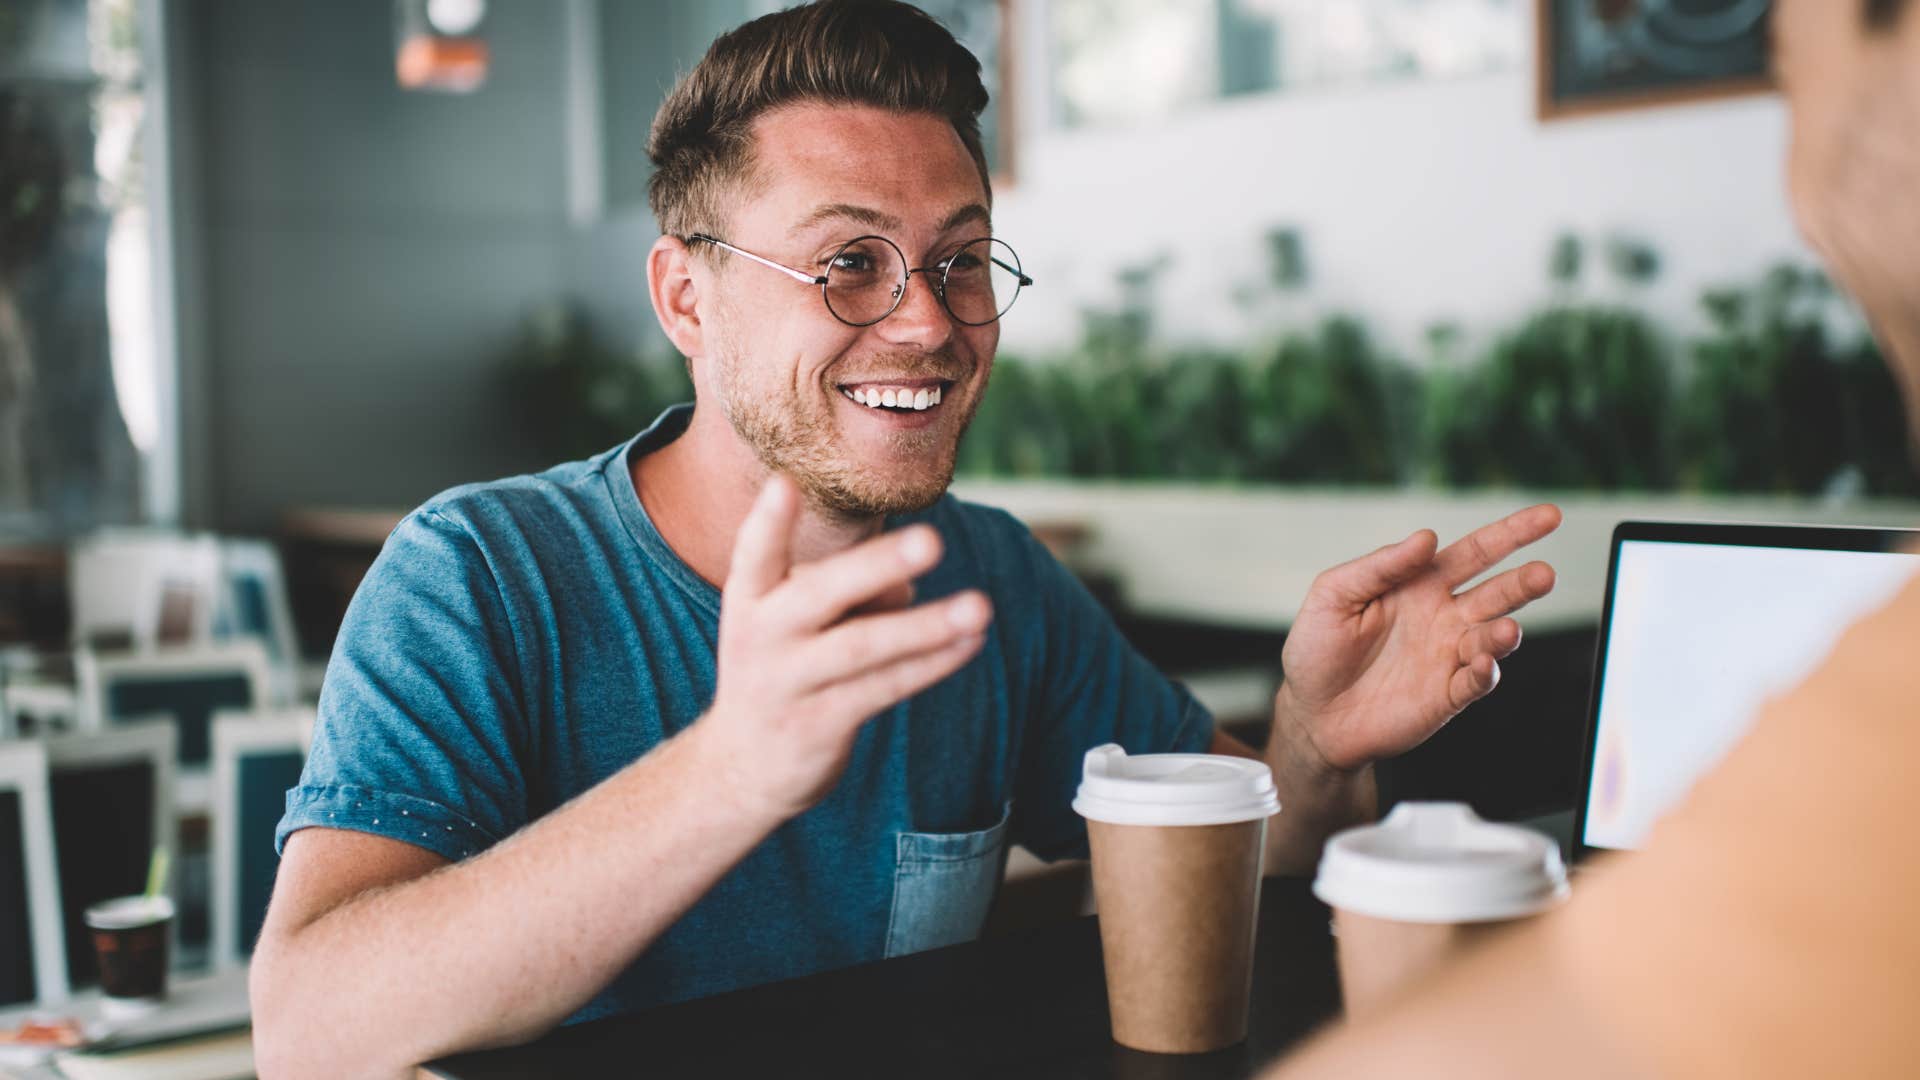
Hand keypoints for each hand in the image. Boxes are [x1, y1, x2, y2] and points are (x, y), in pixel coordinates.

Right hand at [698, 475, 991, 821]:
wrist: (741, 766)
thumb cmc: (785, 666)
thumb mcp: (800, 621)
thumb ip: (849, 592)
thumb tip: (906, 586)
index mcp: (749, 596)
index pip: (755, 551)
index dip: (769, 520)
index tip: (785, 482)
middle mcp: (761, 635)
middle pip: (820, 594)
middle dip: (876, 566)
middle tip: (931, 540)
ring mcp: (787, 683)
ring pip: (862, 647)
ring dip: (925, 627)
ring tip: (979, 607)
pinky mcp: (817, 725)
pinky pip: (882, 689)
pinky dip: (930, 665)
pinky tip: (970, 644)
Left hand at [1277, 505, 1561, 772]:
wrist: (1311, 714)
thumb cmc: (1318, 649)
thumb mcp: (1334, 595)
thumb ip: (1379, 566)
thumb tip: (1427, 537)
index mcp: (1421, 584)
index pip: (1476, 552)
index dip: (1513, 533)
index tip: (1550, 515)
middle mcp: (1444, 617)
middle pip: (1498, 593)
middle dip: (1525, 582)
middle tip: (1544, 574)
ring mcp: (1449, 657)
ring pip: (1493, 638)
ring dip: (1504, 633)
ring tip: (1507, 630)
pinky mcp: (1446, 696)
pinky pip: (1476, 682)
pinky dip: (1485, 673)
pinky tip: (1483, 665)